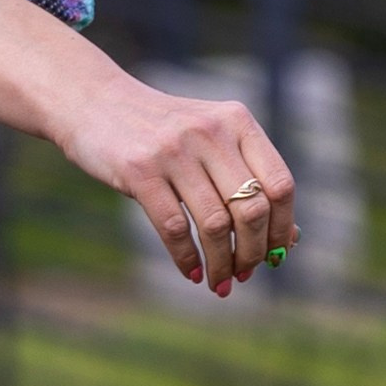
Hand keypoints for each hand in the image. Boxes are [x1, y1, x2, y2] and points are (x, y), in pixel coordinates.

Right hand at [58, 71, 297, 295]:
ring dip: (222, 263)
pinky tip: (193, 272)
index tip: (275, 255)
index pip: (280, 185)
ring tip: (220, 282)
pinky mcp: (139, 170)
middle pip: (251, 209)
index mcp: (237, 121)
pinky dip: (188, 259)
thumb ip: (248, 178)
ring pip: (215, 224)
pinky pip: (174, 228)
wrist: (96, 103)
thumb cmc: (162, 132)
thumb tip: (289, 240)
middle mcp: (210, 132)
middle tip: (244, 274)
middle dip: (253, 252)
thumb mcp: (211, 141)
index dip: (281, 228)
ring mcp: (174, 150)